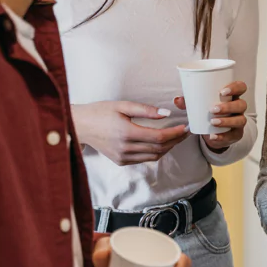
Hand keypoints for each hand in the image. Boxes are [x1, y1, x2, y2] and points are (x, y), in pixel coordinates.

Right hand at [71, 101, 189, 165]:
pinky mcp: (120, 161)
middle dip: (175, 141)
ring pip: (153, 157)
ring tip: (176, 138)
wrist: (81, 126)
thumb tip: (167, 113)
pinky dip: (155, 153)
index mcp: (126, 133)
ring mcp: (122, 157)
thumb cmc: (101, 112)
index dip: (175, 134)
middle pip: (159, 148)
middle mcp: (125, 148)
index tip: (185, 128)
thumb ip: (146, 110)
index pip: (158, 137)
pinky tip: (160, 144)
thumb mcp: (123, 105)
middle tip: (185, 132)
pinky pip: (144, 159)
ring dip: (167, 148)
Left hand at [175, 81, 247, 152]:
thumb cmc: (208, 113)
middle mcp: (238, 108)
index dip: (235, 88)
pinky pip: (233, 135)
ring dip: (226, 121)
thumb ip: (189, 102)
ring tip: (213, 122)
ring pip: (240, 120)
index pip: (241, 87)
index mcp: (232, 97)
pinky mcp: (235, 134)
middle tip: (213, 109)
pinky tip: (213, 136)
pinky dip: (222, 136)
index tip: (222, 91)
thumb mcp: (199, 106)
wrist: (212, 133)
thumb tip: (177, 100)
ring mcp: (239, 122)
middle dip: (228, 106)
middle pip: (241, 104)